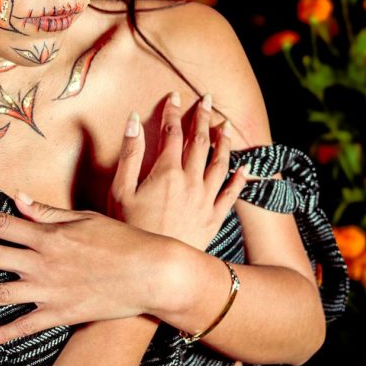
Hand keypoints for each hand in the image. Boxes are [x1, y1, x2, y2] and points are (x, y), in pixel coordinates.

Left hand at [0, 198, 170, 345]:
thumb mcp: (86, 218)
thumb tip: (19, 200)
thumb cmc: (122, 240)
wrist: (150, 272)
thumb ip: (49, 212)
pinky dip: (0, 334)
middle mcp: (42, 262)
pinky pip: (24, 326)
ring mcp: (48, 290)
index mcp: (48, 234)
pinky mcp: (60, 313)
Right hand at [110, 91, 248, 250]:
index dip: (172, 112)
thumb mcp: (119, 191)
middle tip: (206, 100)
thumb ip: (129, 154)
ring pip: (220, 163)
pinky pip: (231, 194)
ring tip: (226, 126)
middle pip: (200, 141)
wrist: (153, 268)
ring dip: (224, 142)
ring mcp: (205, 200)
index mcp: (166, 172)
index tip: (174, 96)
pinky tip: (246, 168)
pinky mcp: (214, 218)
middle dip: (202, 117)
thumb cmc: (129, 230)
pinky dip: (240, 179)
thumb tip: (132, 120)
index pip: (172, 133)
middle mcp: (191, 181)